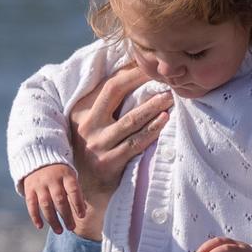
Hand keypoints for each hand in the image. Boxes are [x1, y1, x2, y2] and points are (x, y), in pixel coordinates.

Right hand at [20, 163, 88, 235]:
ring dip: (52, 220)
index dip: (78, 203)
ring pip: (46, 204)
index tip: (82, 216)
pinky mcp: (29, 188)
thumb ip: (75, 191)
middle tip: (71, 227)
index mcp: (66, 174)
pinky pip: (31, 204)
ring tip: (59, 231)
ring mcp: (39, 184)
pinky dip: (35, 216)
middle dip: (66, 215)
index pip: (73, 190)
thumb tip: (83, 211)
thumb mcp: (70, 175)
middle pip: (60, 200)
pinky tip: (40, 226)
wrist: (39, 156)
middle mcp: (52, 179)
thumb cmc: (60, 171)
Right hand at [68, 60, 170, 208]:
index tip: (149, 61)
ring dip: (152, 106)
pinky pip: (135, 143)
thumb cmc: (94, 149)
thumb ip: (104, 103)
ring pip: (130, 119)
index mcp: (81, 111)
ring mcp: (97, 144)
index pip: (108, 83)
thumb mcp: (89, 124)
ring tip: (170, 96)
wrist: (84, 190)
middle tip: (162, 71)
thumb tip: (131, 72)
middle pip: (115, 91)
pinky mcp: (109, 163)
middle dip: (139, 78)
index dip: (129, 71)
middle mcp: (86, 125)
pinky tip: (165, 120)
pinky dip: (152, 130)